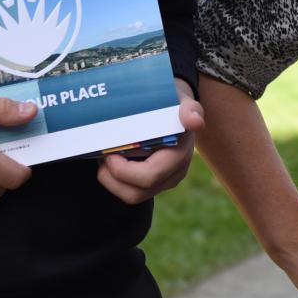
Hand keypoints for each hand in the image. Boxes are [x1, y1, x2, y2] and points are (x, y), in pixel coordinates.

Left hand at [95, 77, 202, 204]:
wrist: (178, 111)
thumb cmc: (173, 103)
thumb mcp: (181, 100)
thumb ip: (189, 109)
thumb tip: (194, 122)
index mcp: (179, 155)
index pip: (149, 176)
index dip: (124, 170)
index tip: (109, 152)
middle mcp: (174, 173)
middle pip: (137, 192)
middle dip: (112, 178)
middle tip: (102, 157)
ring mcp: (165, 181)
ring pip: (132, 196)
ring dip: (112, 182)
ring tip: (104, 160)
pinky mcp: (155, 184)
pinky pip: (132, 192)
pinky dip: (116, 181)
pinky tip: (111, 162)